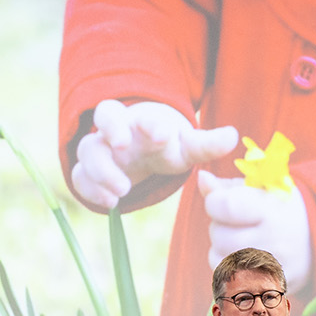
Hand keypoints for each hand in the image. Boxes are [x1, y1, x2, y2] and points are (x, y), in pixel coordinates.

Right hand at [71, 100, 238, 209]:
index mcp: (143, 120)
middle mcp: (118, 129)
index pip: (140, 112)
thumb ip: (207, 144)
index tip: (162, 135)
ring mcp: (101, 150)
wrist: (140, 149)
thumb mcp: (187, 146)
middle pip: (105, 118)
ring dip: (101, 169)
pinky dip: (90, 190)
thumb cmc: (165, 144)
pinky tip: (110, 203)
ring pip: (88, 150)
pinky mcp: (90, 172)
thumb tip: (234, 136)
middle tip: (124, 148)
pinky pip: (80, 177)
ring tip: (121, 193)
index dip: (148, 122)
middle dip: (112, 131)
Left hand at [199, 170, 312, 291]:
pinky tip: (243, 258)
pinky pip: (227, 280)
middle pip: (218, 234)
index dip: (214, 202)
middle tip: (235, 223)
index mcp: (271, 210)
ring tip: (240, 239)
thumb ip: (228, 186)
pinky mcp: (267, 288)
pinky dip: (227, 268)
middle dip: (219, 226)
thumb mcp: (261, 189)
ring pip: (217, 258)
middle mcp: (273, 240)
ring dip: (220, 248)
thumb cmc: (282, 209)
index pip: (223, 206)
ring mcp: (271, 268)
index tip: (221, 202)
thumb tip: (201, 179)